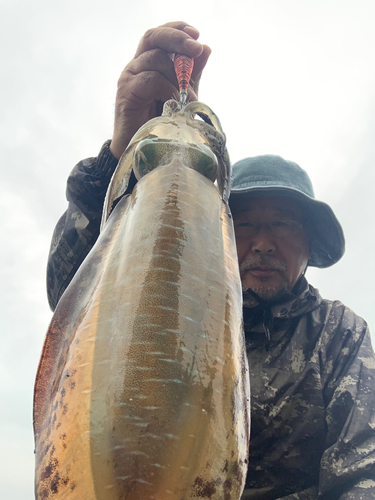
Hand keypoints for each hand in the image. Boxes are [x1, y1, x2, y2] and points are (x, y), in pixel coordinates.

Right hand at [110, 21, 210, 158]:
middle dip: (177, 38)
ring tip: (189, 98)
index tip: (197, 34)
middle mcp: (138, 65)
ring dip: (178, 75)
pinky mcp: (126, 92)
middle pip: (154, 37)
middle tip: (196, 47)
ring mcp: (130, 77)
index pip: (161, 35)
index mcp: (150, 62)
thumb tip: (206, 49)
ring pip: (155, 58)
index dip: (177, 29)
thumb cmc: (162, 123)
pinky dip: (167, 88)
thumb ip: (192, 74)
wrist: (143, 149)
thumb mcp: (182, 95)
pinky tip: (175, 102)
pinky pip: (149, 79)